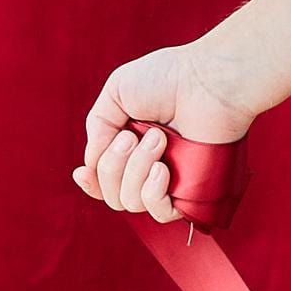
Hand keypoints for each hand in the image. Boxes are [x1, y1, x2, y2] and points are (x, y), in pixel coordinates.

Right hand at [74, 0, 290, 219]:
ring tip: (158, 138)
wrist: (207, 80)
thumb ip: (97, 129)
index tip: (83, 173)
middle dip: (114, 165)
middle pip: (112, 193)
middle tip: (133, 136)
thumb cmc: (167, 78)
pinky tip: (162, 169)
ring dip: (135, 170)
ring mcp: (171, 180)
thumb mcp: (116, 93)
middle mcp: (148, 166)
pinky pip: (162, 212)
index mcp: (129, 145)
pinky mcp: (192, 191)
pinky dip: (154, 193)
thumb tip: (90, 164)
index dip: (91, 182)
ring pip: (132, 202)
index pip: (103, 180)